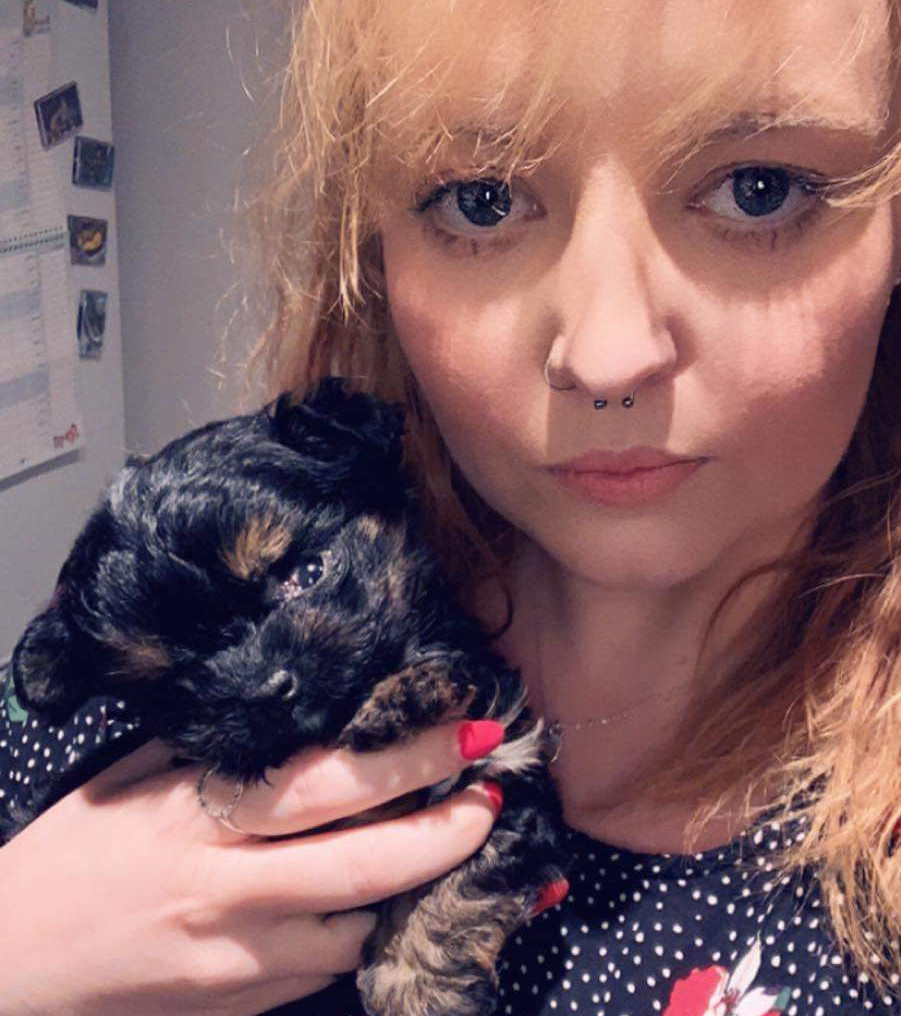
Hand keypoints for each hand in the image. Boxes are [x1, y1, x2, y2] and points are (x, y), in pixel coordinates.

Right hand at [0, 722, 501, 1015]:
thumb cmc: (67, 861)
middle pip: (363, 864)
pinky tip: (386, 901)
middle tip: (495, 796)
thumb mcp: (129, 783)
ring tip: (453, 846)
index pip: (324, 785)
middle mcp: (225, 891)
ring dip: (416, 888)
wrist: (7, 975)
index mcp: (196, 817)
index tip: (470, 732)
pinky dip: (365, 932)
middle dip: (447, 831)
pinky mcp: (241, 1007)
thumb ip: (214, 754)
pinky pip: (327, 969)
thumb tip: (295, 715)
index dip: (407, 760)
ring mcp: (237, 962)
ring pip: (361, 929)